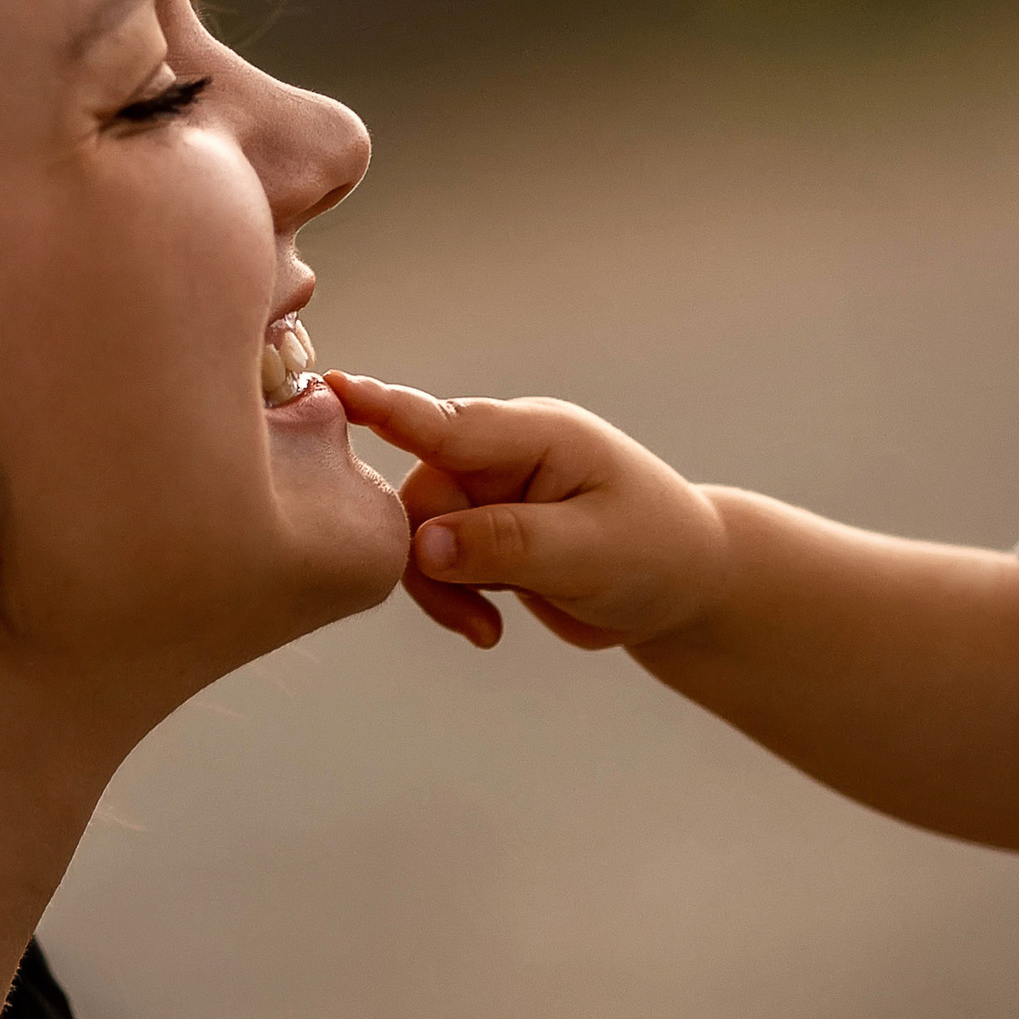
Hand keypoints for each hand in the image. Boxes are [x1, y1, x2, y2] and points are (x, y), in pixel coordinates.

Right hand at [326, 375, 732, 656]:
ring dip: (442, 590)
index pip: (445, 421)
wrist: (686, 589)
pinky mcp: (484, 534)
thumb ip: (505, 544)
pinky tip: (490, 626)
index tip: (333, 388)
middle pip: (419, 498)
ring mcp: (490, 494)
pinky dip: (452, 600)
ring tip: (488, 629)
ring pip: (419, 537)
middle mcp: (502, 456)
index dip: (385, 408)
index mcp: (534, 436)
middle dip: (431, 561)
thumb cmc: (656, 552)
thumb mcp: (589, 552)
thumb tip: (423, 544)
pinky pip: (436, 563)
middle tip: (473, 616)